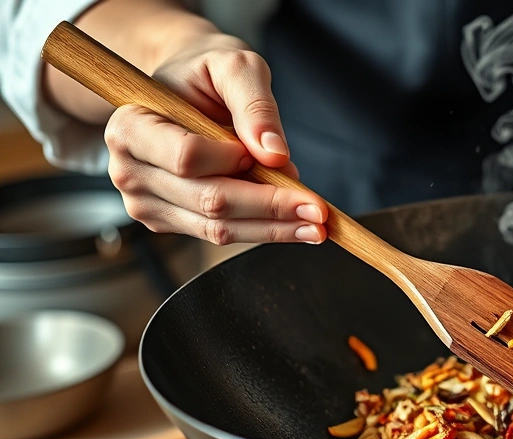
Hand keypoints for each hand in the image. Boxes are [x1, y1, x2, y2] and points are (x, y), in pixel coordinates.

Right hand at [103, 33, 326, 244]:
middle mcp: (128, 170)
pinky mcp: (168, 221)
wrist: (188, 87)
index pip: (188, 158)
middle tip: (319, 210)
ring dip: (273, 229)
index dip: (234, 161)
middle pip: (209, 201)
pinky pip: (219, 234)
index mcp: (130, 126)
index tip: (271, 157)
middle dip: (270, 207)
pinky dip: (261, 231)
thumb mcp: (235, 66)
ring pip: (217, 228)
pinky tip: (294, 225)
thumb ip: (255, 105)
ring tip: (316, 225)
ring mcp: (145, 202)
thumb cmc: (206, 71)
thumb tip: (274, 155)